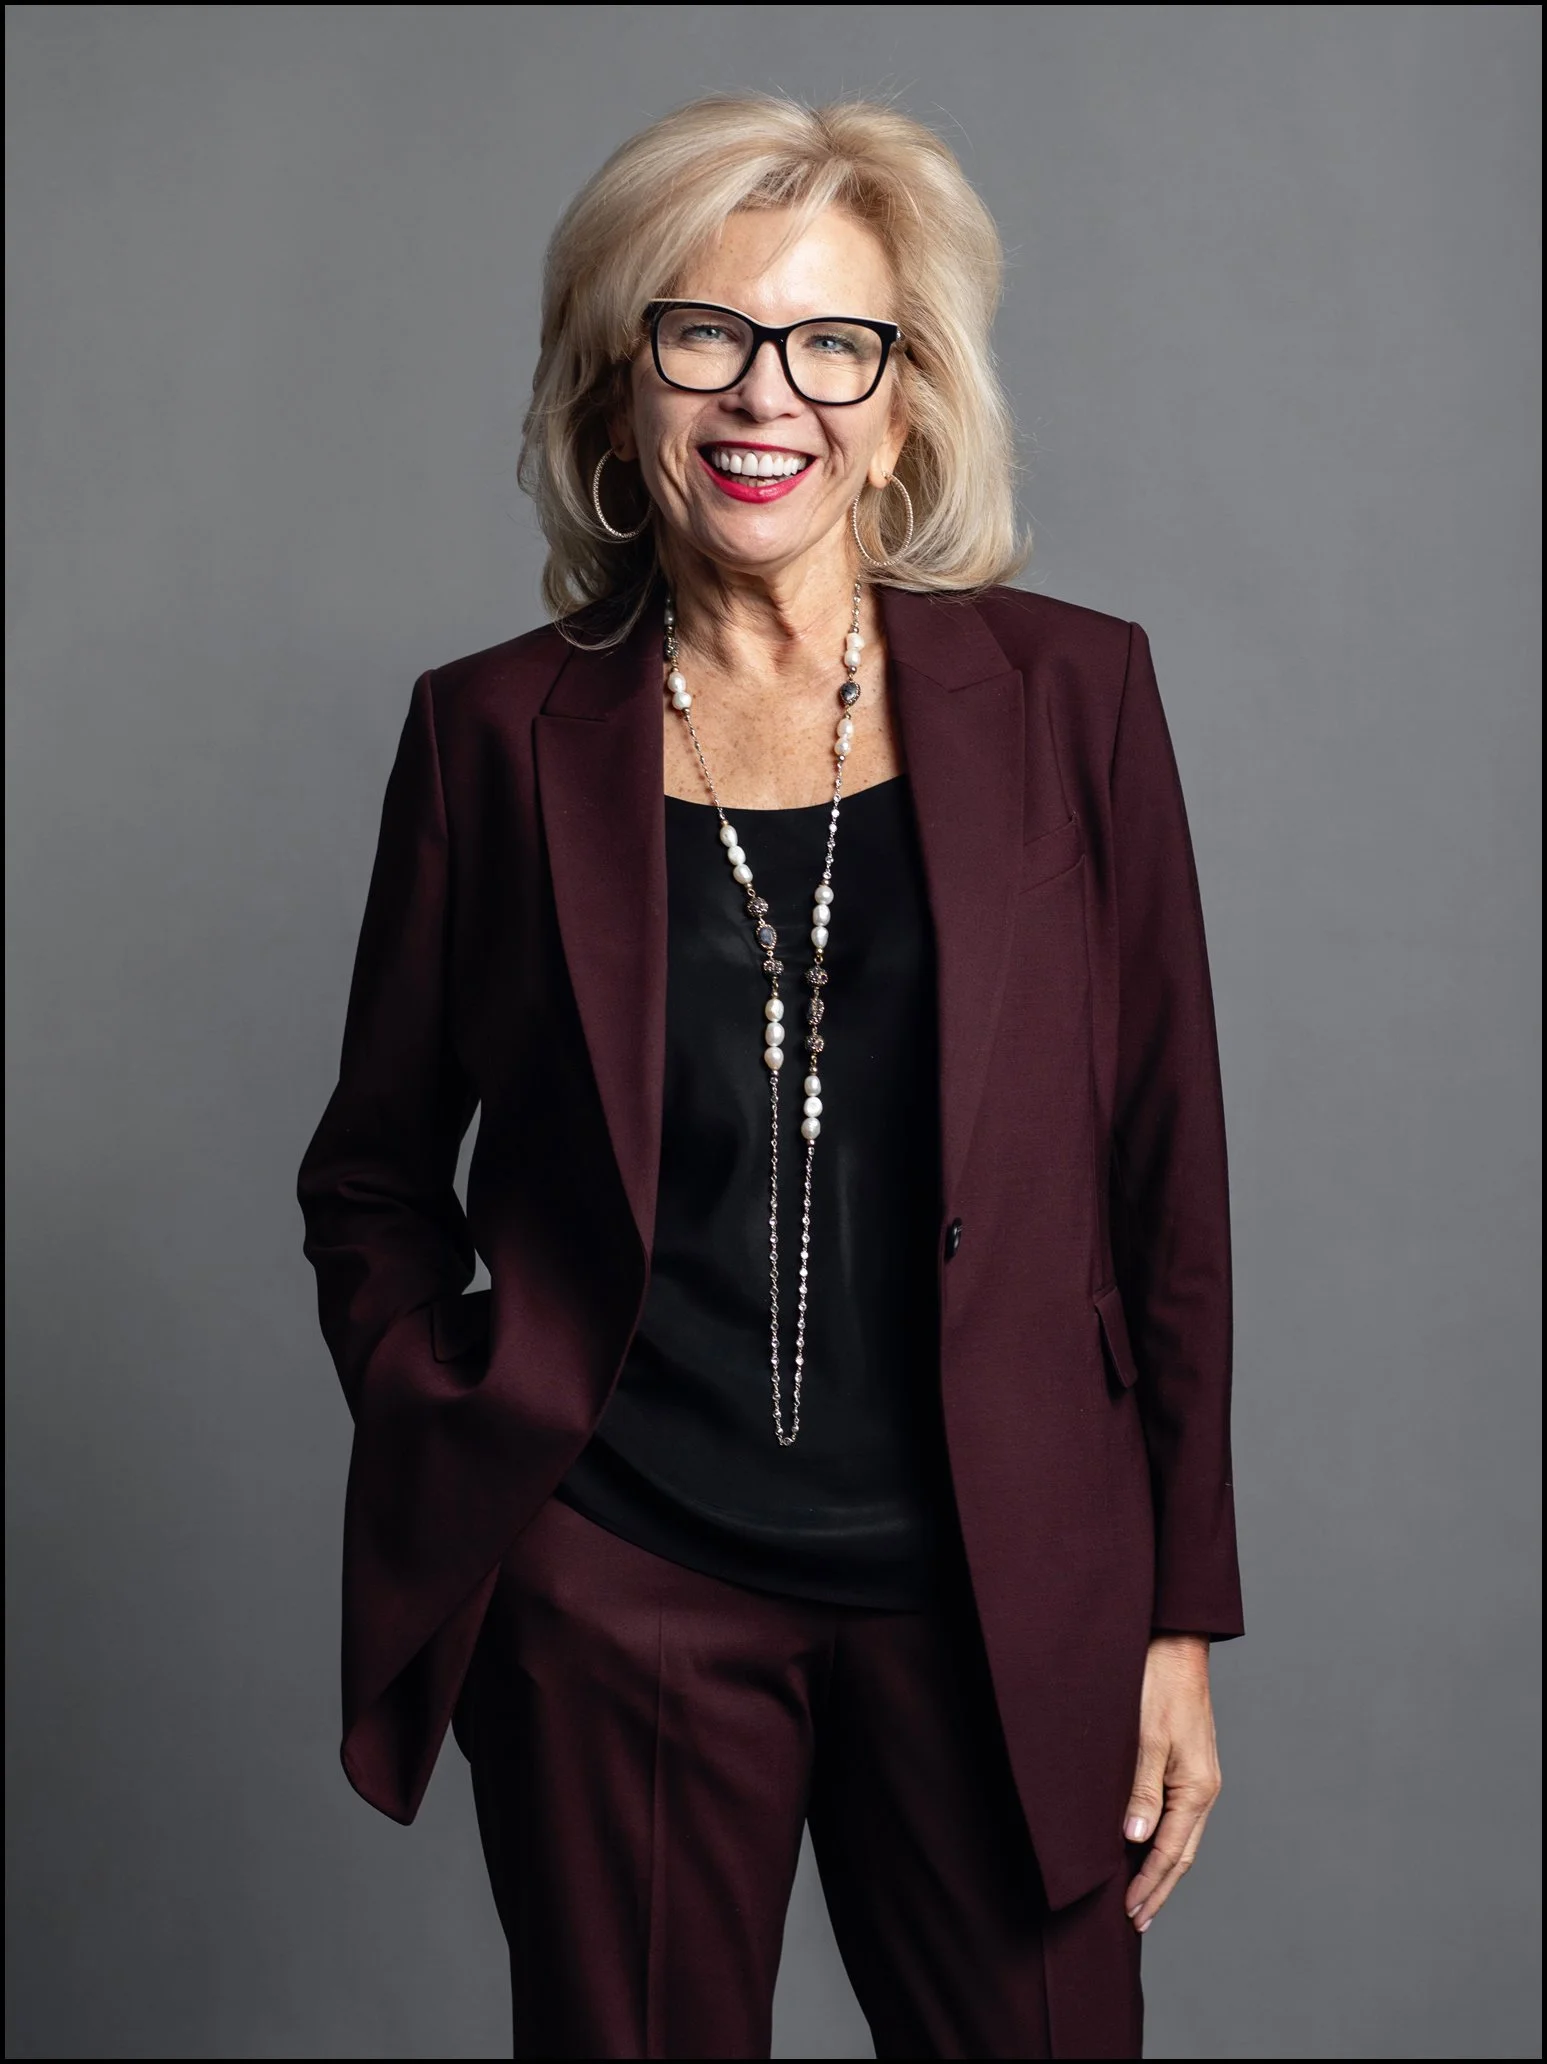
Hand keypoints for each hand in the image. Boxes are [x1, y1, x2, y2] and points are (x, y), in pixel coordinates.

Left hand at [1122, 1634, 1221, 1931]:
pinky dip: (1162, 1841)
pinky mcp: (1187, 1766)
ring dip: (1161, 1869)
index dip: (1149, 1885)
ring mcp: (1197, 1778)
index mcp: (1196, 1789)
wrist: (1174, 1647)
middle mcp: (1202, 1789)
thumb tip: (1135, 1840)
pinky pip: (1176, 1816)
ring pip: (1181, 1837)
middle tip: (1136, 1921)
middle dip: (1159, 1888)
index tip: (1130, 1912)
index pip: (1170, 1852)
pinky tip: (1146, 1847)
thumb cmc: (1159, 1687)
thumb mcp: (1146, 1740)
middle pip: (1181, 1853)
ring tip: (1141, 1898)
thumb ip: (1142, 1791)